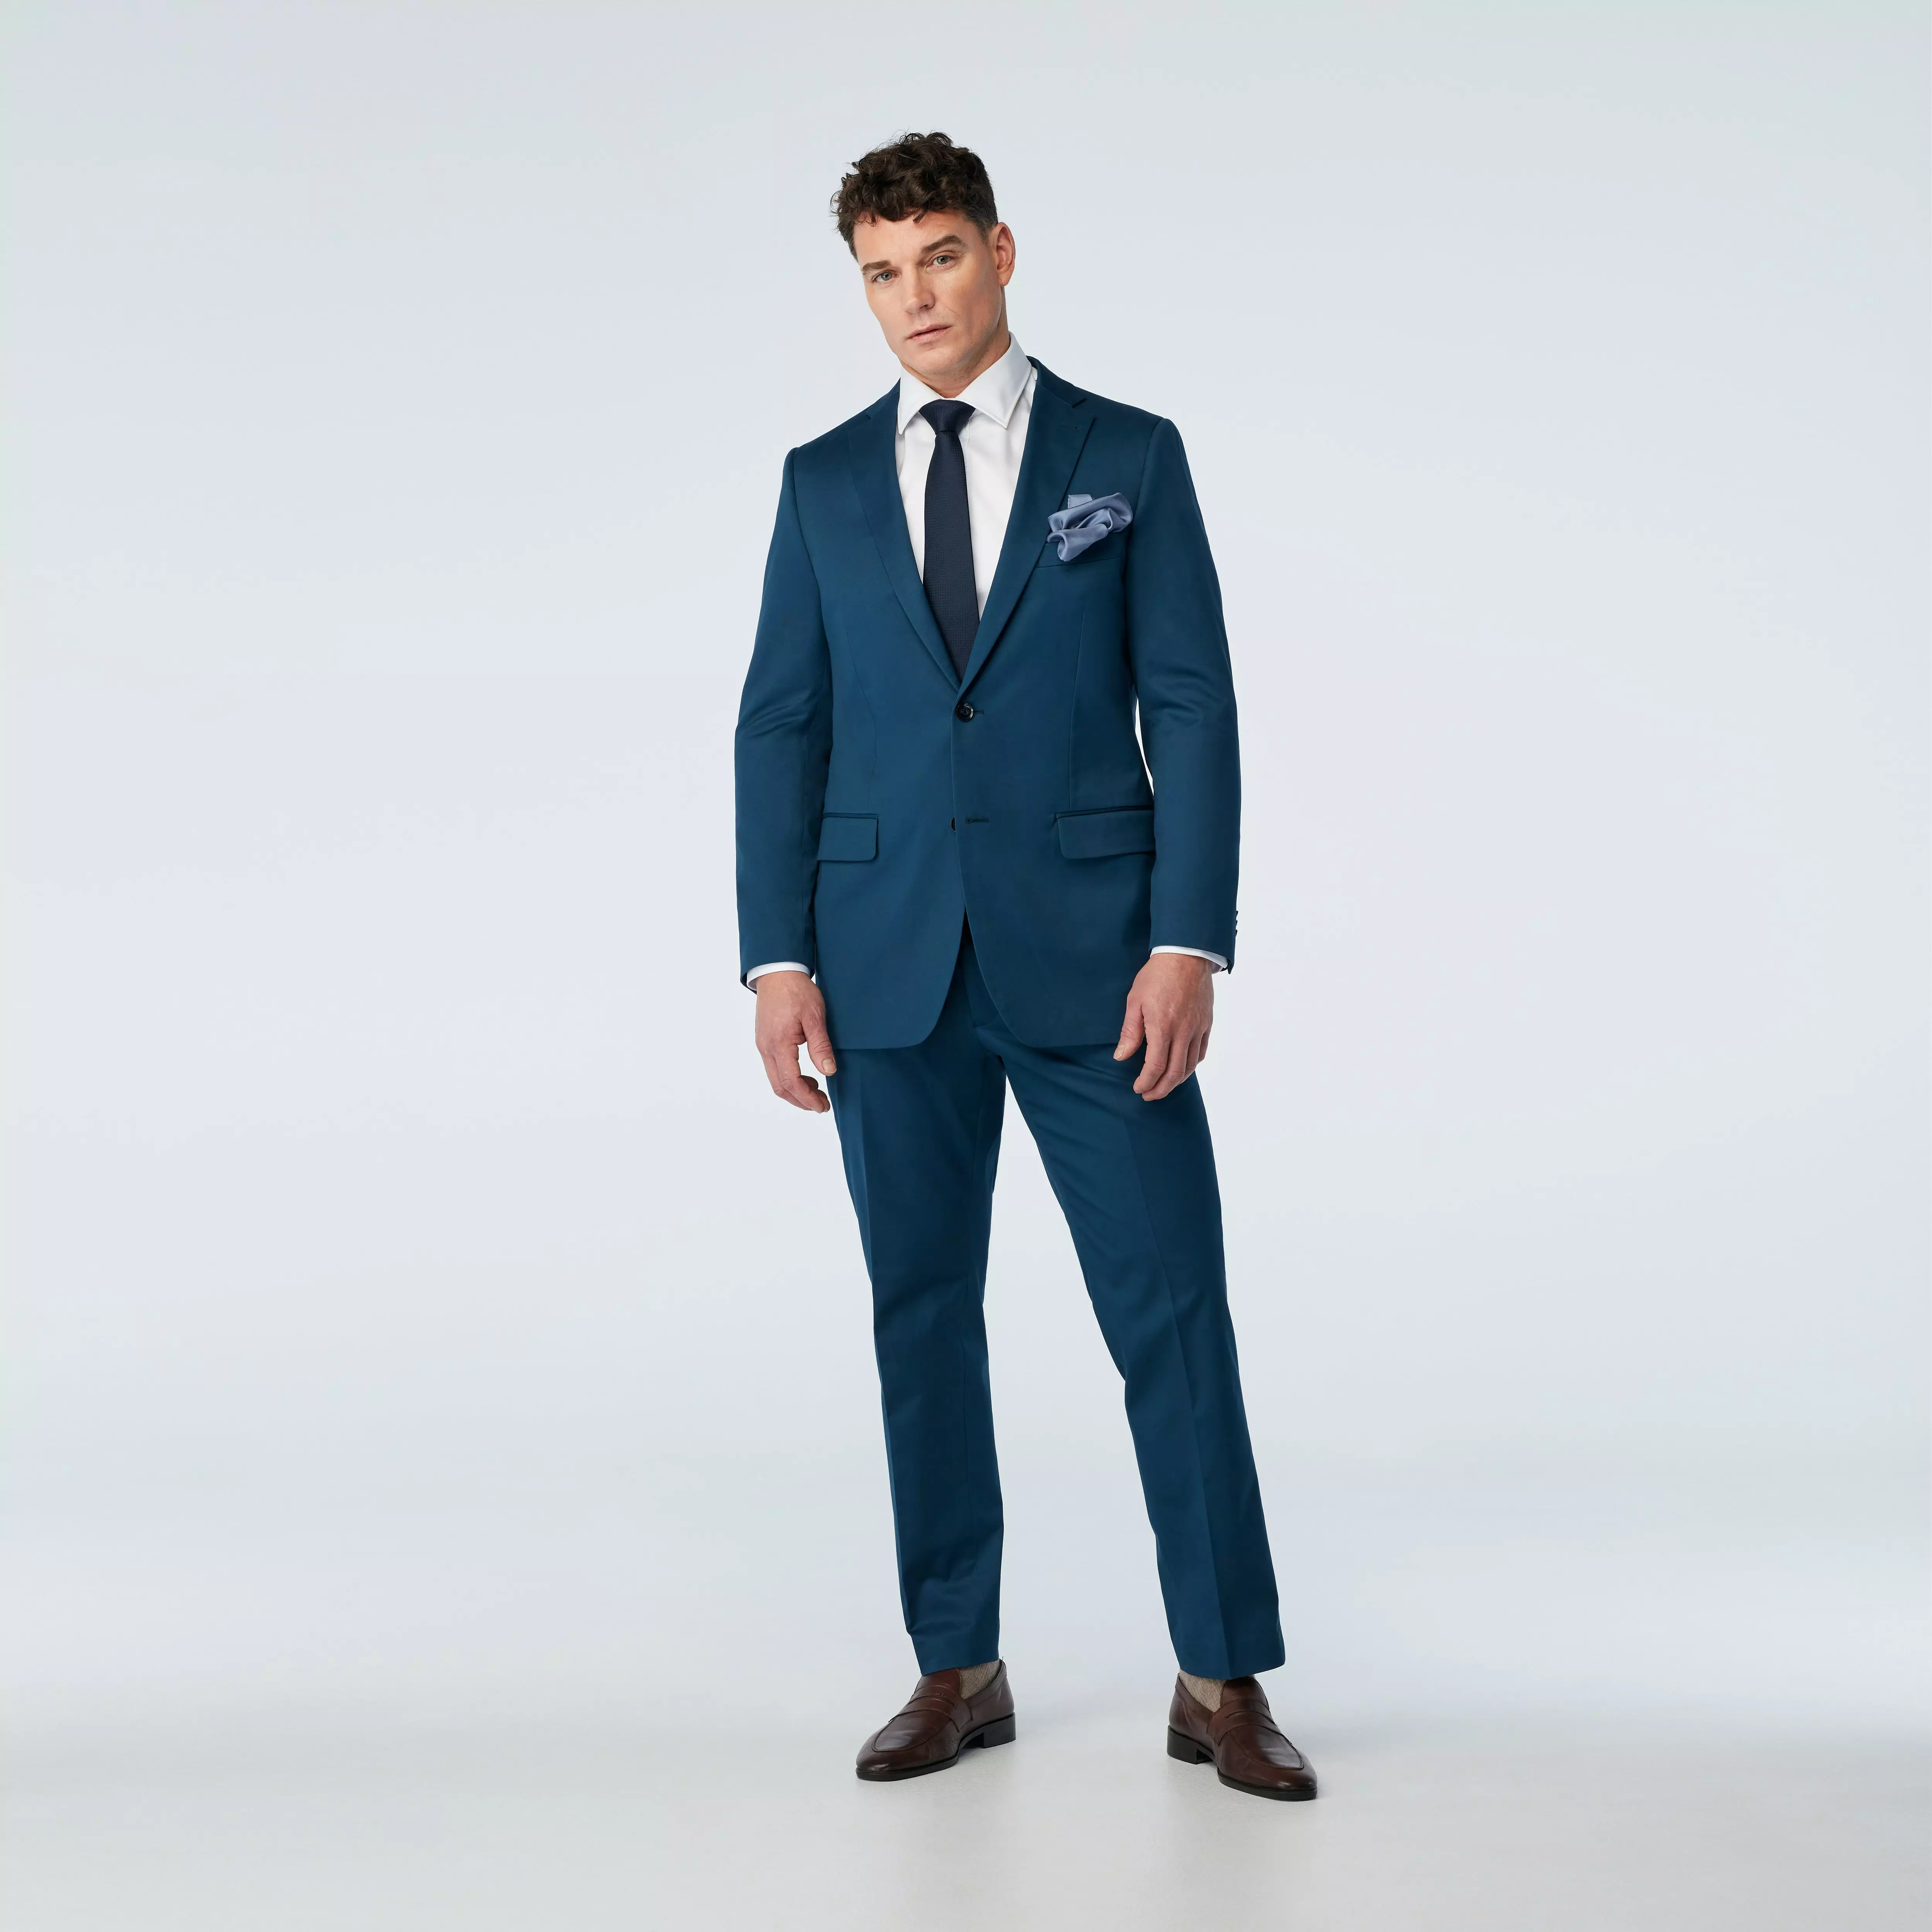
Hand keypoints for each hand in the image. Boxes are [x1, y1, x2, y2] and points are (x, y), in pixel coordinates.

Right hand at [754, 970, 835, 1112]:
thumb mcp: (815, 1016)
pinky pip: (774, 1068)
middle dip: (801, 1100)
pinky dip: (789, 1078)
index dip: (807, 1099)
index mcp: (779, 1044)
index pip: (791, 1082)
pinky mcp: (764, 1040)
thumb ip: (820, 1045)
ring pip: (775, 1079)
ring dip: (795, 1090)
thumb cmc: (797, 991)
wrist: (777, 972)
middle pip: (780, 1087)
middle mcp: (766, 1048)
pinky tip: (805, 1075)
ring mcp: (763, 1045)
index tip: (822, 1106)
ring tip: (817, 1090)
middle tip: (822, 1104)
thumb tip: (829, 1071)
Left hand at [1114, 953, 1213, 1100]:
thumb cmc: (1156, 975)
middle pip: (1174, 1073)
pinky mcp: (1207, 1023)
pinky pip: (1202, 1051)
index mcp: (1162, 1028)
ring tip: (1163, 1086)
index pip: (1155, 1067)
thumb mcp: (1134, 1001)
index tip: (1138, 1089)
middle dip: (1161, 1089)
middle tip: (1149, 1095)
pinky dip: (1192, 1065)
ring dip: (1176, 1081)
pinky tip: (1182, 1068)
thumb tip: (1121, 1057)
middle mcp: (1183, 1032)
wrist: (1186, 955)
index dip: (1146, 1082)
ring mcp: (1198, 1028)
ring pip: (1190, 1065)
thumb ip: (1130, 1032)